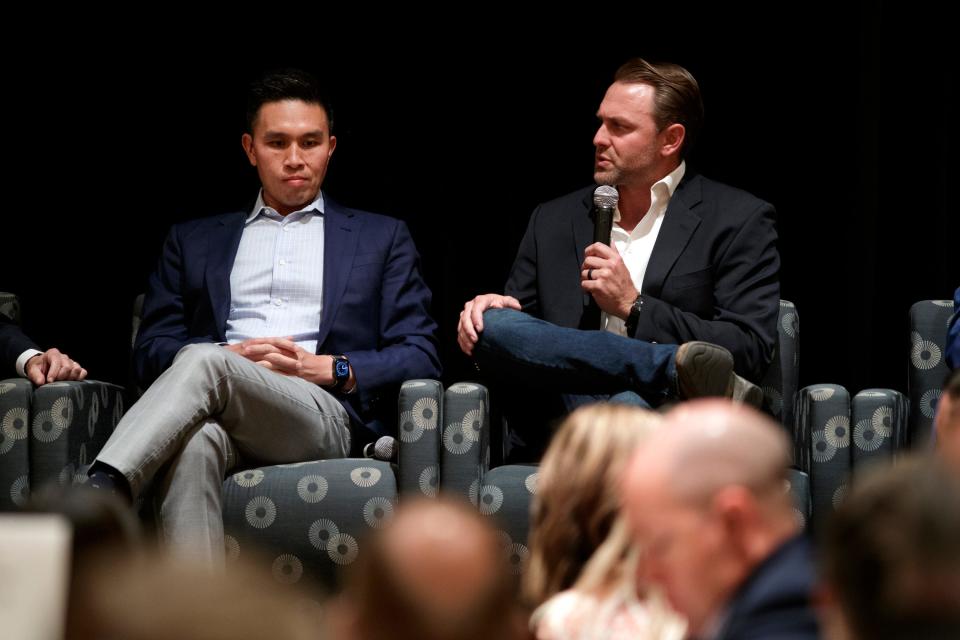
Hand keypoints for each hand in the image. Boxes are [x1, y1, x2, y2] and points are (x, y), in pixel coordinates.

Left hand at [25, 348, 86, 385]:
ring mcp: (72, 362)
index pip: (57, 362)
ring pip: (76, 369)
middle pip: (68, 367)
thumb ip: (35, 375)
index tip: (49, 381)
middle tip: (54, 382)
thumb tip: (41, 382)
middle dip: (61, 376)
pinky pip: (83, 372)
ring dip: (69, 378)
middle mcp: (64, 357)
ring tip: (61, 381)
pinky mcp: (77, 368)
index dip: (54, 373)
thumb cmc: (38, 367)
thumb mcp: (32, 370)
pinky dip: (79, 377)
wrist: (42, 367)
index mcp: (53, 353)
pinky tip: (71, 381)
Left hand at [225, 339, 354, 389]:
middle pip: (272, 349)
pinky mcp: (298, 373)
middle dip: (257, 349)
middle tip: (244, 349)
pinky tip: (264, 372)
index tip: (247, 342)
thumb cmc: (312, 362)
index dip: (260, 342)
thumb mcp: (300, 353)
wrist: (328, 369)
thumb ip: (287, 350)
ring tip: (250, 360)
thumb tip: (274, 346)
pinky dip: (273, 372)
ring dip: (262, 359)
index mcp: (292, 348)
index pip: (273, 342)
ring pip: (277, 360)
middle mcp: (292, 353)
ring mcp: (295, 363)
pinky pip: (284, 373)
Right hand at [457, 293, 520, 355]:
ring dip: (465, 338)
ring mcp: (465, 315)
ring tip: (472, 348)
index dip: (476, 319)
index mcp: (480, 300)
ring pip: (460, 327)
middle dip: (469, 330)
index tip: (480, 329)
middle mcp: (470, 306)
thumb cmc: (500, 304)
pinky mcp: (462, 324)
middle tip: (475, 341)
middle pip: (465, 318)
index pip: (476, 308)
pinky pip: (459, 334)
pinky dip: (463, 343)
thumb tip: (516, 307)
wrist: (492, 306)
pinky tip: (468, 351)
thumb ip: (511, 303)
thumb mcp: (506, 301)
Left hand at [580, 242, 636, 318]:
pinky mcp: (598, 286)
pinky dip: (586, 288)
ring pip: (584, 272)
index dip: (589, 250)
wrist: (628, 302)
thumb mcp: (622, 266)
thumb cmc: (625, 286)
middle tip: (590, 273)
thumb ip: (615, 254)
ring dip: (585, 278)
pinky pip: (584, 283)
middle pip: (588, 260)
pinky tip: (592, 289)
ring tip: (592, 282)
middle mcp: (610, 266)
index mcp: (615, 259)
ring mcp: (603, 276)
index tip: (587, 255)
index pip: (597, 246)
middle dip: (586, 267)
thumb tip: (611, 242)